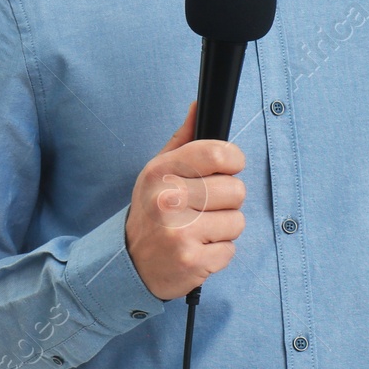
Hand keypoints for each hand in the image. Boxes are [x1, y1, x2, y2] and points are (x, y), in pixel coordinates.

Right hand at [124, 100, 246, 300]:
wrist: (130, 263)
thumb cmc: (152, 211)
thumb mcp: (158, 170)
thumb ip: (184, 139)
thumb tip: (198, 105)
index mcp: (162, 172)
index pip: (219, 154)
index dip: (234, 161)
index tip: (228, 169)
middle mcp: (169, 200)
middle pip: (236, 190)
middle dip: (227, 201)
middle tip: (204, 208)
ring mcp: (180, 233)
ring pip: (237, 222)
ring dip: (223, 228)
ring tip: (199, 230)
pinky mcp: (191, 261)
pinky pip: (230, 250)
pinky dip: (218, 253)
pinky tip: (197, 249)